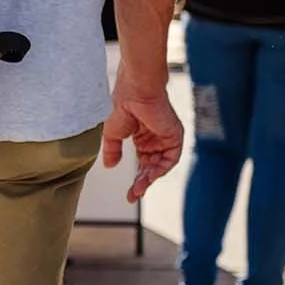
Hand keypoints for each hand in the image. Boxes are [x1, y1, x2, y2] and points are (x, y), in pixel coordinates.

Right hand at [103, 74, 182, 200]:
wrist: (135, 90)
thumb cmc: (122, 104)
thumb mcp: (111, 133)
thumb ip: (112, 150)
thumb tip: (110, 165)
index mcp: (142, 136)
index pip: (142, 163)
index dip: (136, 179)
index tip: (129, 194)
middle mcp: (155, 138)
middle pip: (151, 167)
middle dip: (142, 182)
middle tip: (133, 194)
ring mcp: (165, 137)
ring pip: (161, 165)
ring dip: (150, 178)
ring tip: (139, 188)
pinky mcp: (174, 135)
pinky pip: (171, 158)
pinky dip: (161, 168)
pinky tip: (150, 175)